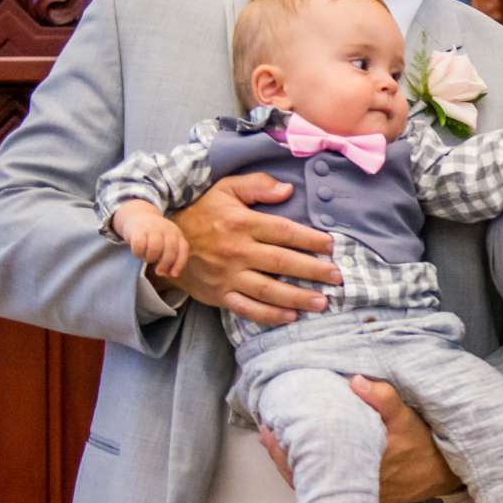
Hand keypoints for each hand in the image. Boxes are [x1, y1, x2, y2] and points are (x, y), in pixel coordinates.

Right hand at [114, 201, 189, 278]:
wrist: (139, 215)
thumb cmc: (156, 235)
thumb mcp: (167, 242)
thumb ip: (170, 257)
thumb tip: (169, 274)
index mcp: (177, 234)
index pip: (183, 249)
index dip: (179, 264)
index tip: (173, 275)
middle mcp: (167, 229)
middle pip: (170, 250)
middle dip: (165, 264)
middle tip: (158, 272)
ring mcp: (153, 228)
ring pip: (155, 248)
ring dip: (150, 258)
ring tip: (147, 259)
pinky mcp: (138, 229)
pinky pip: (139, 245)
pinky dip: (138, 253)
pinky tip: (138, 254)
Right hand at [171, 172, 340, 327]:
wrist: (165, 242)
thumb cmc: (202, 212)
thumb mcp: (224, 189)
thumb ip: (256, 185)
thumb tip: (288, 189)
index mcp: (241, 223)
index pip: (283, 232)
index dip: (309, 239)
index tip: (331, 246)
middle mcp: (236, 251)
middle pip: (281, 262)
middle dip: (313, 271)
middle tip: (337, 278)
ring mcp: (227, 276)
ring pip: (268, 289)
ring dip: (297, 297)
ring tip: (322, 302)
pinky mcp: (219, 295)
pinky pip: (247, 308)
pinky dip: (269, 315)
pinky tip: (291, 317)